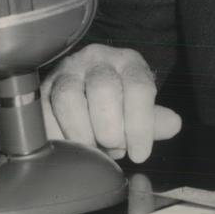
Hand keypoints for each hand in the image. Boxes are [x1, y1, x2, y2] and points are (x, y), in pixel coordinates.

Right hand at [40, 44, 181, 162]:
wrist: (83, 89)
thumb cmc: (117, 102)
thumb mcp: (139, 108)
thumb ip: (155, 120)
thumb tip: (173, 125)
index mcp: (128, 62)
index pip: (139, 87)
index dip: (141, 124)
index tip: (140, 154)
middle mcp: (98, 59)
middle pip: (103, 88)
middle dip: (111, 128)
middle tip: (115, 149)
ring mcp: (67, 71)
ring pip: (69, 97)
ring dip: (82, 132)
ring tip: (92, 149)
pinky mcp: (42, 89)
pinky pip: (43, 111)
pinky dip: (57, 134)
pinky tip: (69, 147)